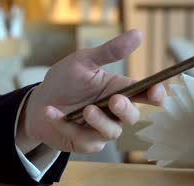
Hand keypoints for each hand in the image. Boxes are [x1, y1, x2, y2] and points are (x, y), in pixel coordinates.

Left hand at [16, 29, 165, 153]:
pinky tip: (51, 112)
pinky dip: (66, 126)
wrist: (37, 103)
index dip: (155, 95)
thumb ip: (108, 52)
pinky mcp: (84, 143)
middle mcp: (113, 112)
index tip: (156, 92)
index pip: (145, 94)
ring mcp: (100, 130)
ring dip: (99, 121)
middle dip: (125, 110)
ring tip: (85, 110)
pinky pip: (82, 139)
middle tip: (115, 100)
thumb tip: (137, 34)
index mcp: (118, 90)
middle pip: (132, 117)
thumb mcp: (83, 62)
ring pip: (111, 132)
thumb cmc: (64, 81)